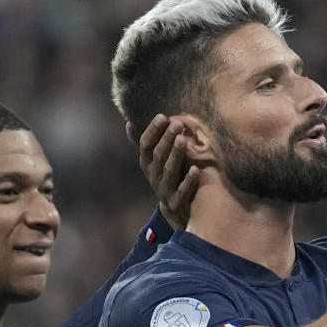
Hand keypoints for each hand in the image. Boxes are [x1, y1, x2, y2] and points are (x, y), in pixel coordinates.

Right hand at [135, 114, 199, 228]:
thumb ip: (145, 143)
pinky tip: (196, 169)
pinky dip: (188, 181)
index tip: (162, 117)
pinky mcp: (177, 203)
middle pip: (158, 156)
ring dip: (175, 155)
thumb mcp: (153, 161)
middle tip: (177, 123)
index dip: (153, 131)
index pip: (145, 145)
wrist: (176, 210)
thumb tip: (129, 123)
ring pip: (169, 171)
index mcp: (147, 164)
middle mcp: (153, 176)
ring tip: (183, 139)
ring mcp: (164, 190)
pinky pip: (182, 192)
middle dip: (166, 139)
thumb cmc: (166, 176)